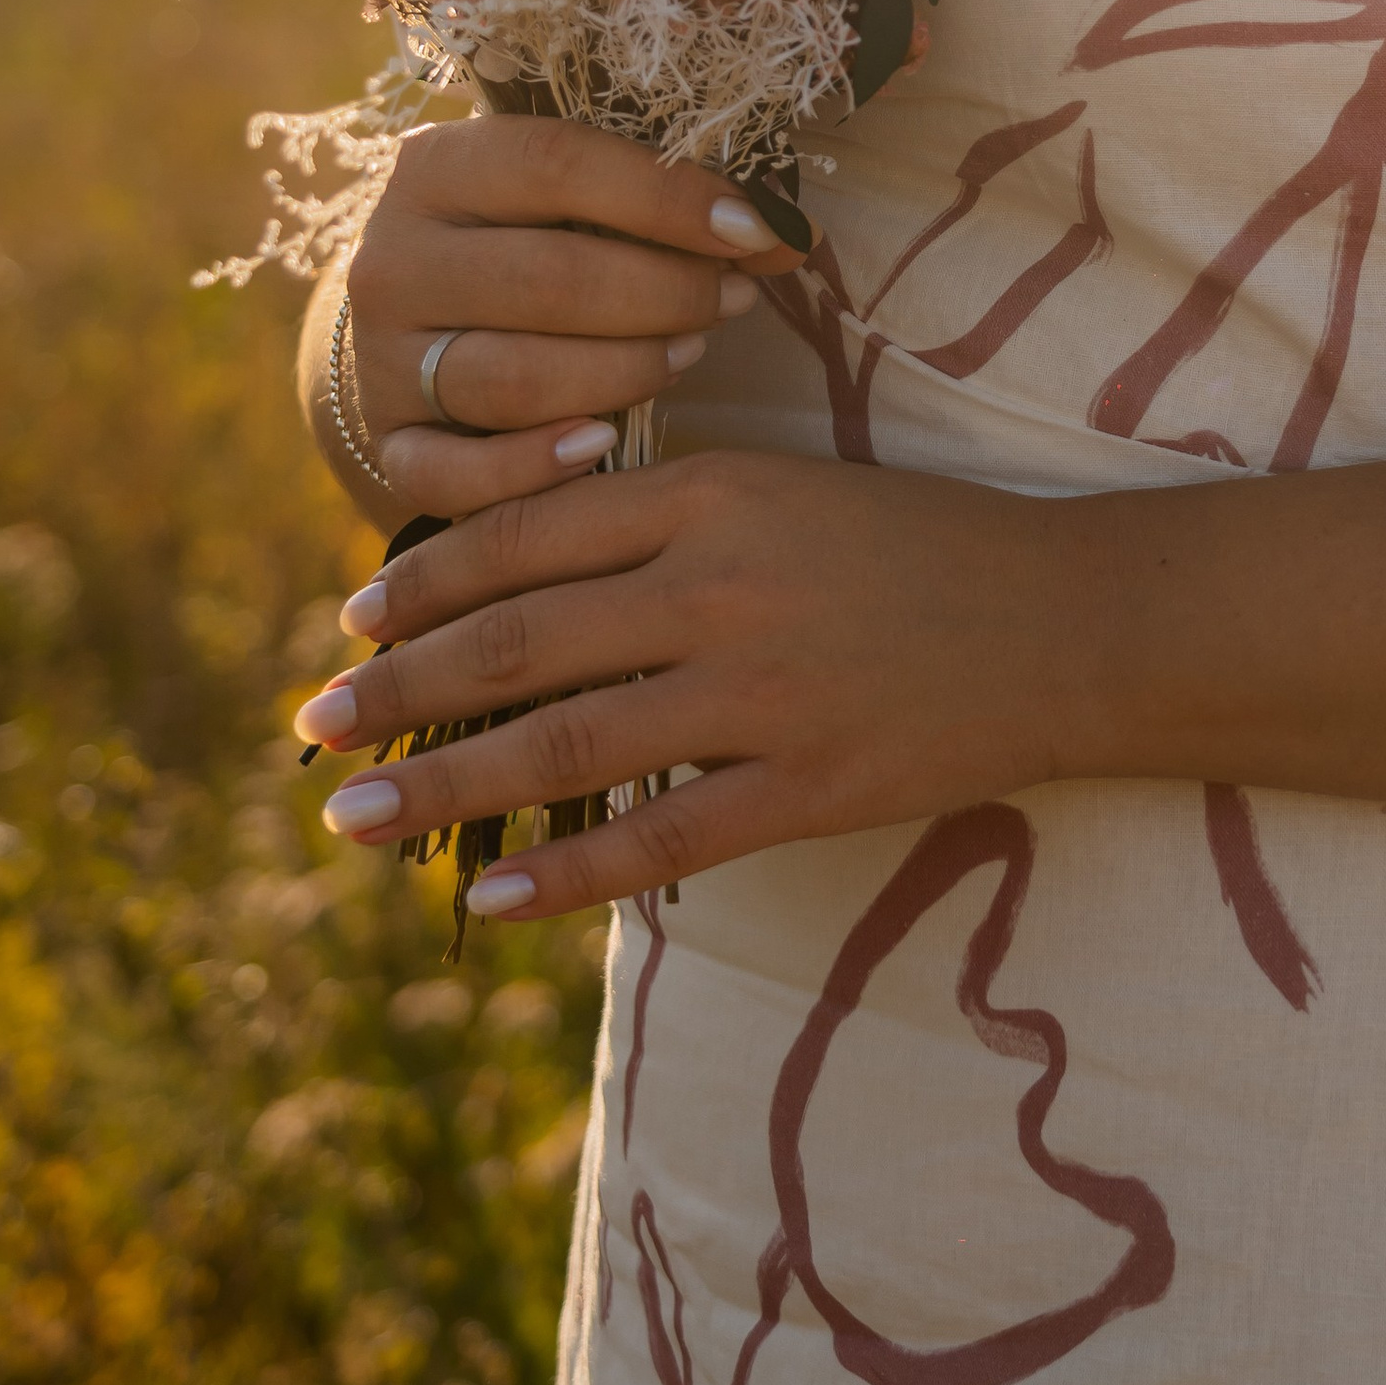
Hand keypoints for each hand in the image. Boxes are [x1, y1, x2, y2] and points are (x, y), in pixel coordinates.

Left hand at [293, 451, 1101, 918]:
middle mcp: (720, 584)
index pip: (529, 534)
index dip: (427, 584)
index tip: (352, 623)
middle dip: (399, 691)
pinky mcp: (807, 785)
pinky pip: (659, 839)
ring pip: (565, 744)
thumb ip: (666, 521)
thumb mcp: (786, 492)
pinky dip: (563, 870)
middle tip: (312, 727)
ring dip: (443, 788)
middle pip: (520, 641)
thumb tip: (528, 578)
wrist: (1072, 620)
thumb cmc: (921, 548)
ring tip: (353, 818)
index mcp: (712, 491)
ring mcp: (763, 692)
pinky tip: (487, 893)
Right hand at [344, 118, 798, 515]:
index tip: (756, 229)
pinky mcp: (388, 443)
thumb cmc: (536, 239)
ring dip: (622, 372)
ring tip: (687, 353)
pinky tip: (603, 442)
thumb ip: (671, 205)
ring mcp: (381, 359)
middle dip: (663, 294)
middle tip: (733, 300)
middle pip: (544, 282)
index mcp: (436, 167)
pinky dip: (533, 468)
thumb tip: (782, 238)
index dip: (667, 198)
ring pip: (511, 380)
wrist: (431, 320)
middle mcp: (391, 260)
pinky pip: (452, 475)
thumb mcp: (585, 199)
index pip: (555, 166)